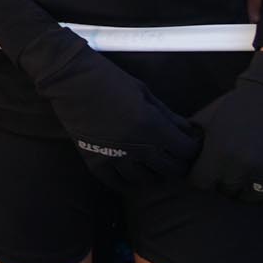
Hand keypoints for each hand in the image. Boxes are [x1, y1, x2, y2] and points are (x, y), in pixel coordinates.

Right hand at [20, 27, 199, 190]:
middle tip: (177, 157)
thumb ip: (167, 114)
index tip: (191, 144)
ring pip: (147, 180)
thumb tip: (188, 131)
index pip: (186, 151)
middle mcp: (137, 147)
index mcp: (152, 126)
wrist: (69, 79)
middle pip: (172, 170)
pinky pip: (117, 183)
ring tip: (156, 168)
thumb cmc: (109, 79)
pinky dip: (129, 183)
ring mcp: (115, 157)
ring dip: (156, 175)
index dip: (193, 148)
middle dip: (179, 164)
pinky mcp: (95, 161)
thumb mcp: (144, 92)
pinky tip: (133, 176)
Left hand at [188, 48, 262, 206]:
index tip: (203, 168)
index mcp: (220, 153)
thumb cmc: (235, 109)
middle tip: (227, 165)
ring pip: (245, 199)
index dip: (199, 175)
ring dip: (242, 189)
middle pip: (223, 191)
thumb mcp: (206, 121)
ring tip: (244, 170)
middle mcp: (244, 168)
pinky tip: (260, 178)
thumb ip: (191, 143)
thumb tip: (175, 161)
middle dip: (221, 180)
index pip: (199, 182)